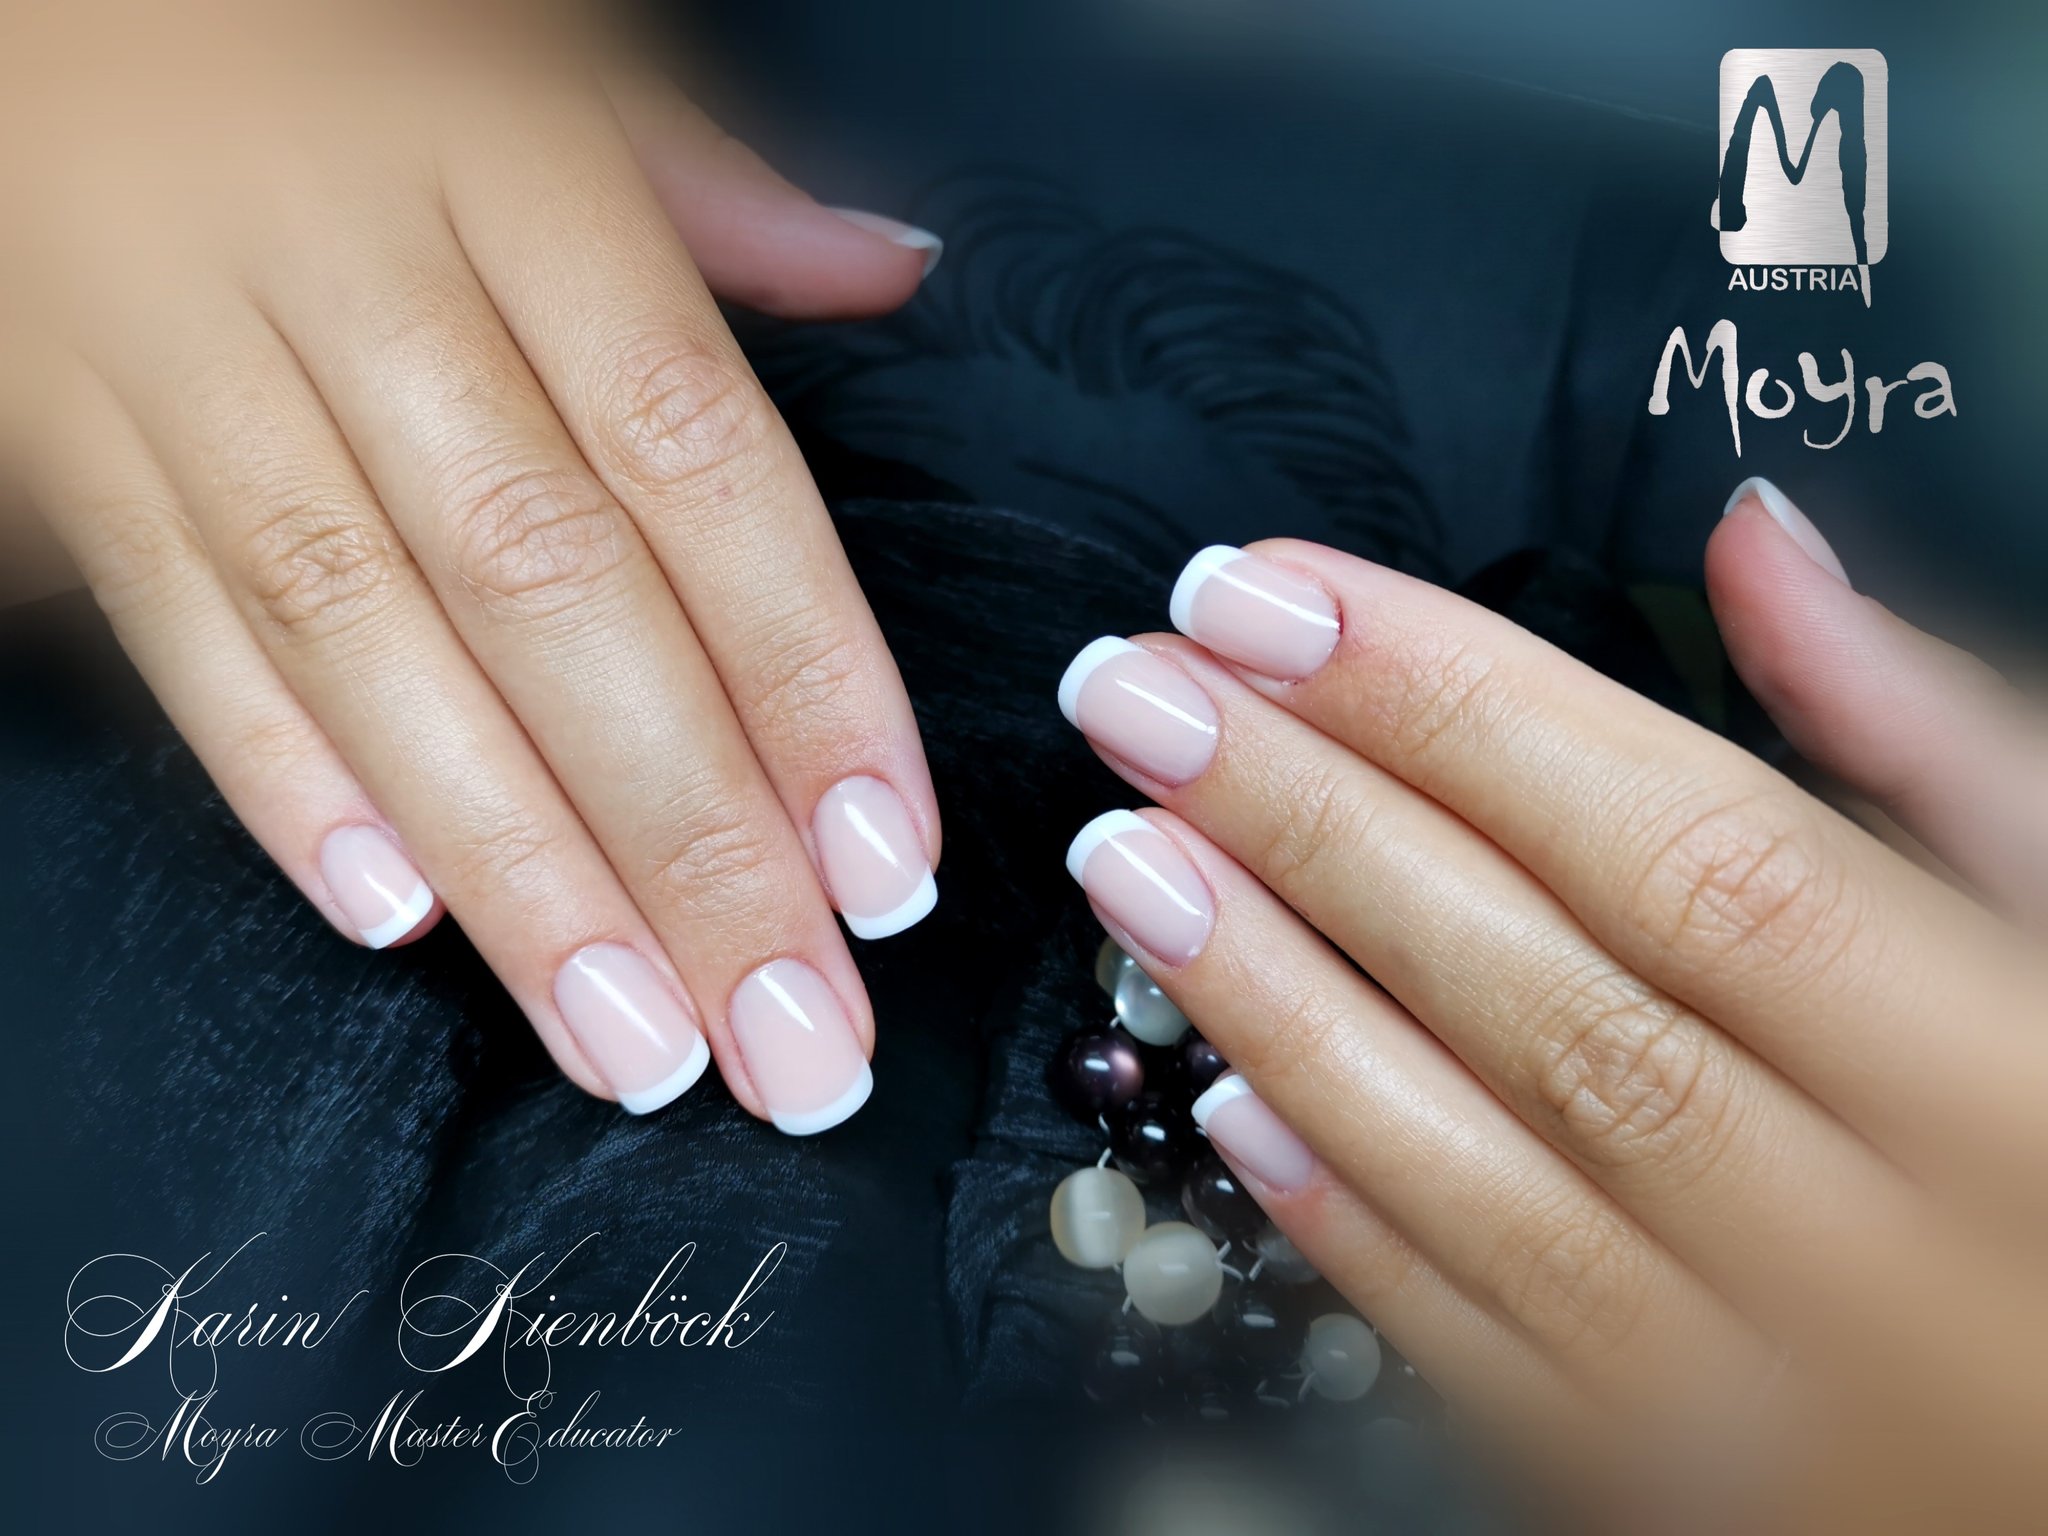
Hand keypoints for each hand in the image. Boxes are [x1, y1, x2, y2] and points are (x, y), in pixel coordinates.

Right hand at [0, 3, 945, 1131]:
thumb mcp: (528, 30)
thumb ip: (702, 177)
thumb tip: (879, 269)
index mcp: (502, 155)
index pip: (696, 459)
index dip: (803, 673)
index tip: (879, 858)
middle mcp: (350, 265)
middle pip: (555, 593)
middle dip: (690, 838)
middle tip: (791, 1031)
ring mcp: (180, 344)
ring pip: (372, 643)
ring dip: (517, 869)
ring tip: (635, 1039)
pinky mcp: (53, 412)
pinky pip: (173, 615)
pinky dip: (277, 774)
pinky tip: (394, 916)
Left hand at [1055, 485, 2046, 1528]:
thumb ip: (1950, 747)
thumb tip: (1757, 549)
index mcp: (2019, 1094)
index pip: (1698, 853)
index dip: (1465, 710)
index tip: (1283, 604)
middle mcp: (1892, 1263)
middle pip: (1555, 996)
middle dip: (1321, 821)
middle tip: (1146, 698)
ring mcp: (1777, 1406)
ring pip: (1489, 1176)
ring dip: (1279, 1001)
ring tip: (1127, 857)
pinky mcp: (1681, 1499)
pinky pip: (1492, 1362)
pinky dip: (1351, 1219)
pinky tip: (1225, 1094)